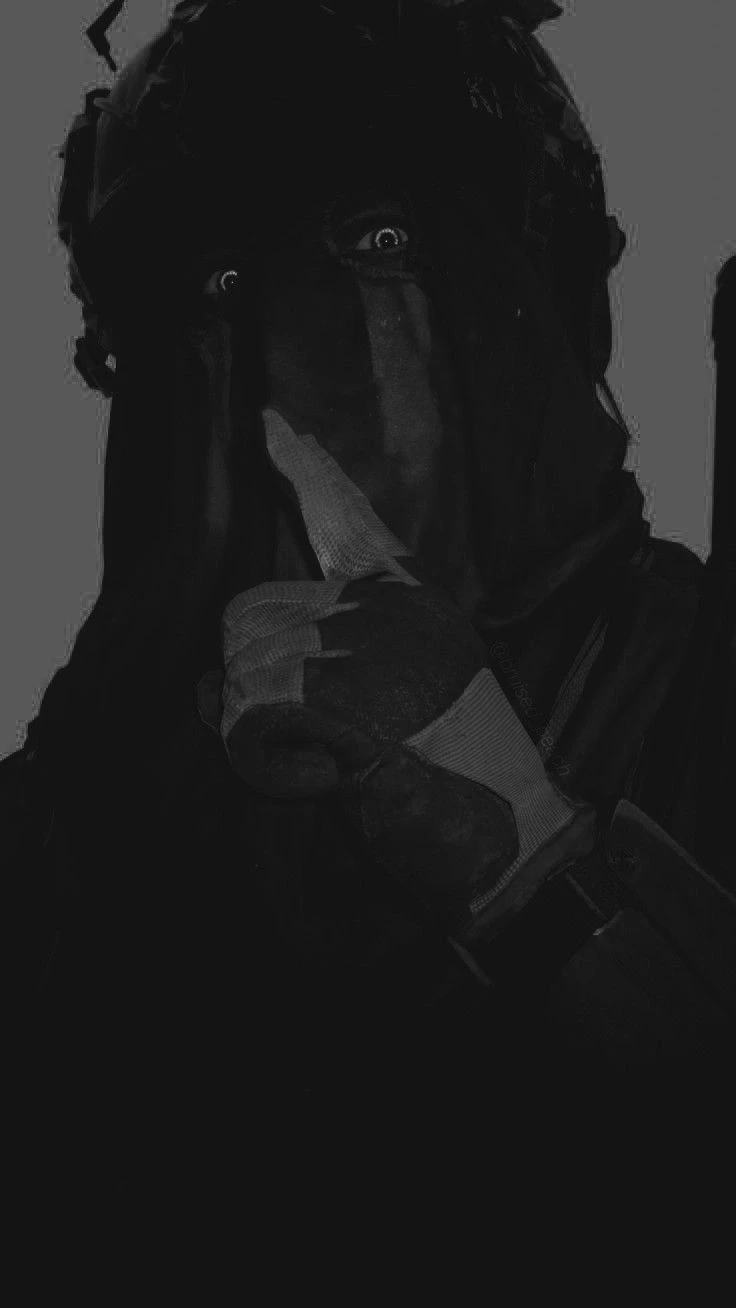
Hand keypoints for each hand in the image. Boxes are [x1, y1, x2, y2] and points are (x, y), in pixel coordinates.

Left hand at [215, 407, 596, 932]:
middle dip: (248, 682)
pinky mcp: (348, 694)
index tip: (270, 426)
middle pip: (246, 615)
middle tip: (313, 736)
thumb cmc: (453, 781)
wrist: (510, 839)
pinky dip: (268, 766)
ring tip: (335, 763)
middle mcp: (388, 610)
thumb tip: (210, 680)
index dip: (306, 471)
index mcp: (410, 603)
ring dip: (260, 733)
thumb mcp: (392, 706)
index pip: (350, 520)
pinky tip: (330, 779)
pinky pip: (248, 720)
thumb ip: (315, 673)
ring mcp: (369, 646)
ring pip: (238, 673)